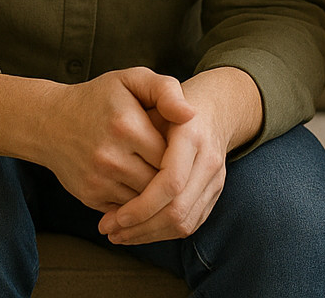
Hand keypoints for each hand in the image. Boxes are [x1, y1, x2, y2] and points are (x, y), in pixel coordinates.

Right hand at [39, 67, 195, 212]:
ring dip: (157, 192)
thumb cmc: (99, 98)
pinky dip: (138, 202)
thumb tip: (191, 115)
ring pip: (146, 200)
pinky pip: (128, 209)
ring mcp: (98, 180)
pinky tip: (141, 185)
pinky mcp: (90, 197)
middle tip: (177, 164)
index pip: (173, 155)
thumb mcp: (132, 79)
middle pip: (161, 182)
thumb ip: (165, 91)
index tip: (182, 144)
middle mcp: (110, 157)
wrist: (50, 122)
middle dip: (172, 176)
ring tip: (160, 173)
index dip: (183, 153)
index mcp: (126, 126)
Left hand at [98, 66, 262, 244]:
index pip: (171, 182)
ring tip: (118, 234)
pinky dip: (162, 233)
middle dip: (141, 227)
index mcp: (193, 137)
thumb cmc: (168, 104)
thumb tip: (176, 117)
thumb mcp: (155, 89)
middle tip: (109, 230)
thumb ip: (162, 93)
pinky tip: (137, 231)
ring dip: (149, 234)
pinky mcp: (213, 193)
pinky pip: (190, 224)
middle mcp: (209, 161)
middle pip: (178, 210)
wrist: (210, 110)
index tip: (114, 216)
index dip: (142, 206)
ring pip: (184, 222)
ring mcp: (215, 179)